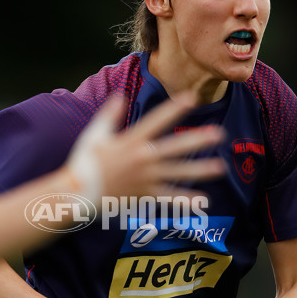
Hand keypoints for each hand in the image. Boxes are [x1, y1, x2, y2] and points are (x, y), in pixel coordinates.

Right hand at [67, 93, 224, 201]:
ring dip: (200, 170)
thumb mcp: (94, 134)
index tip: (191, 98)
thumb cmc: (83, 162)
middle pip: (175, 148)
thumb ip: (109, 115)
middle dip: (197, 141)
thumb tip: (119, 97)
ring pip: (177, 173)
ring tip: (219, 167)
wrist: (77, 193)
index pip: (157, 121)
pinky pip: (168, 198)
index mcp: (130, 141)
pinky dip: (185, 200)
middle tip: (219, 135)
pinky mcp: (143, 195)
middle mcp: (141, 159)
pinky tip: (202, 200)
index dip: (174, 109)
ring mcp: (144, 178)